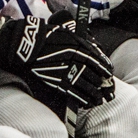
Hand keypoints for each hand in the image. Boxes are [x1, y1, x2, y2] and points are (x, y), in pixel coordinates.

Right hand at [0, 12, 114, 107]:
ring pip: (86, 87)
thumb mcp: (68, 33)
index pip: (97, 60)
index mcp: (78, 47)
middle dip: (102, 84)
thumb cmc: (48, 36)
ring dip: (95, 95)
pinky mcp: (57, 82)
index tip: (109, 73)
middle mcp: (74, 61)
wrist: (28, 45)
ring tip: (100, 100)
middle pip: (93, 75)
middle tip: (108, 89)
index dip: (105, 69)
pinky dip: (82, 99)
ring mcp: (66, 72)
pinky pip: (73, 93)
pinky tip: (88, 103)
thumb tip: (96, 51)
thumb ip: (83, 42)